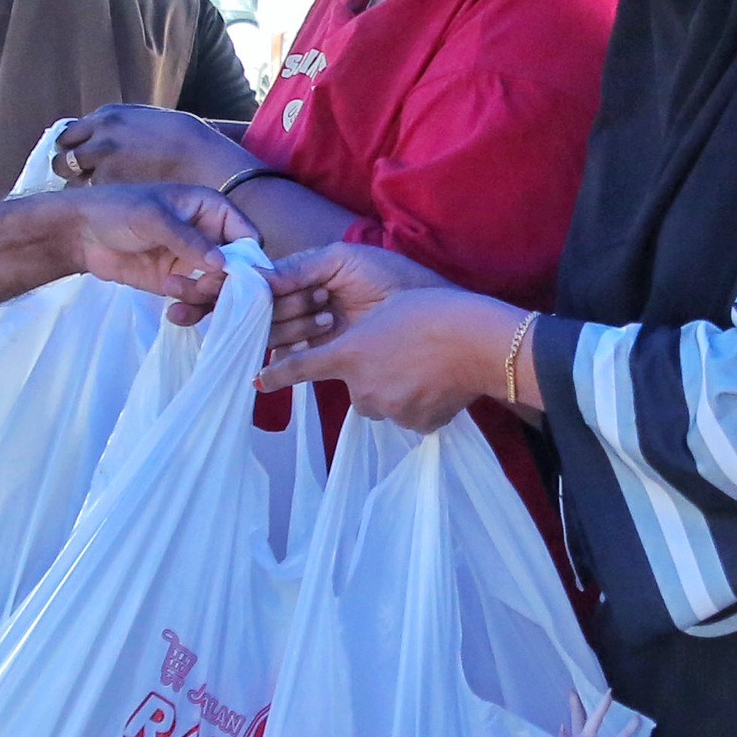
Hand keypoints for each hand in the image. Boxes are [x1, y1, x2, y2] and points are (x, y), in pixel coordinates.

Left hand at [38, 182, 252, 312]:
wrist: (79, 234)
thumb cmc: (117, 211)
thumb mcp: (154, 218)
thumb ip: (189, 240)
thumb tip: (223, 264)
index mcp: (211, 209)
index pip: (247, 235)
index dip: (249, 259)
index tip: (241, 280)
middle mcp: (208, 236)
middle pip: (237, 268)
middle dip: (222, 284)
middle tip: (200, 289)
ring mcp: (193, 262)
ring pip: (218, 289)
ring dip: (203, 298)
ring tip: (174, 293)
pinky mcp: (176, 283)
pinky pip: (196, 301)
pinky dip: (190, 310)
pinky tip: (174, 313)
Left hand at [50, 103, 253, 191]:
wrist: (206, 162)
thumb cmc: (188, 143)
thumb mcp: (149, 120)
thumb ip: (124, 128)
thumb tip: (112, 137)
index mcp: (109, 117)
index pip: (71, 134)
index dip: (74, 149)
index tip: (79, 160)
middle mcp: (99, 135)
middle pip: (63, 156)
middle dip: (69, 168)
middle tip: (82, 181)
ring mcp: (102, 161)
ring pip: (72, 178)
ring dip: (79, 186)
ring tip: (96, 196)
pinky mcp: (110, 185)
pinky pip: (91, 196)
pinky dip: (97, 201)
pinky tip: (111, 206)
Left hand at [260, 282, 524, 432]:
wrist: (477, 342)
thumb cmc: (434, 312)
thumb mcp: (389, 310)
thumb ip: (363, 338)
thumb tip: (357, 362)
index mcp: (350, 354)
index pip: (302, 368)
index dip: (277, 375)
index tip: (258, 382)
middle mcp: (362, 387)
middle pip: (356, 390)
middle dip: (372, 379)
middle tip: (401, 357)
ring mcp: (389, 409)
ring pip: (384, 404)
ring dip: (397, 392)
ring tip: (425, 369)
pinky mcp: (416, 425)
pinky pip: (411, 418)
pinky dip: (421, 406)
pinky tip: (440, 385)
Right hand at [261, 240, 454, 358]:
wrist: (423, 309)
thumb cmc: (388, 276)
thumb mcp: (342, 260)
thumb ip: (300, 267)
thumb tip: (256, 276)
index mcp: (304, 274)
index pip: (267, 284)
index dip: (268, 289)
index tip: (282, 289)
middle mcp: (302, 302)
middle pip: (268, 312)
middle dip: (290, 308)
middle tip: (321, 303)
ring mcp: (311, 329)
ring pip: (277, 334)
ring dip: (297, 328)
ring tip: (329, 319)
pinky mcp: (324, 354)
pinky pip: (293, 359)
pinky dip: (293, 356)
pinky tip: (309, 346)